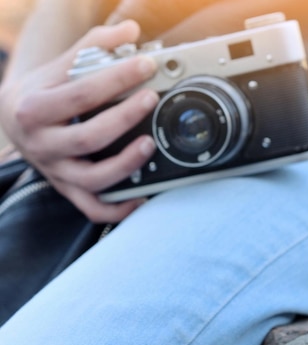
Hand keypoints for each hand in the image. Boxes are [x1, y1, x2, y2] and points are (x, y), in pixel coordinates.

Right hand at [0, 21, 158, 222]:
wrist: (11, 121)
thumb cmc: (42, 92)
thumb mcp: (58, 66)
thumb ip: (94, 47)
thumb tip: (131, 31)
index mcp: (34, 109)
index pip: (80, 94)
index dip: (116, 78)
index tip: (146, 64)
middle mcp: (42, 144)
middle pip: (87, 138)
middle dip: (124, 118)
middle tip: (151, 98)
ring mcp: (56, 171)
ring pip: (92, 179)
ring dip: (125, 164)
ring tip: (150, 144)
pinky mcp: (68, 189)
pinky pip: (93, 209)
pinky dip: (118, 209)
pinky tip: (143, 196)